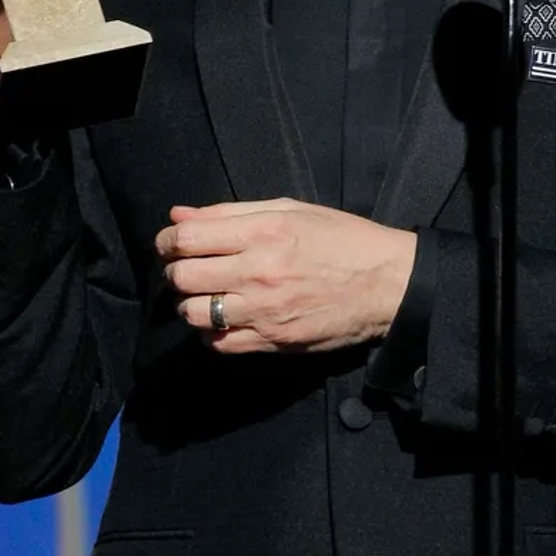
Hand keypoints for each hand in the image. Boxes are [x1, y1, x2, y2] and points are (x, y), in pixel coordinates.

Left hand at [156, 198, 415, 355]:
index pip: (187, 239)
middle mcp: (259, 272)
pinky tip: (223, 320)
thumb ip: (230, 212)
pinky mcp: (273, 342)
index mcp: (263, 232)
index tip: (170, 243)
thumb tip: (179, 215)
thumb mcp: (290, 211)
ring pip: (195, 313)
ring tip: (205, 296)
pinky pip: (220, 344)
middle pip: (183, 277)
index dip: (167, 240)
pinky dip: (211, 333)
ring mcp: (264, 311)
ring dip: (190, 304)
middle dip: (175, 272)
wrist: (388, 285)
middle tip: (186, 270)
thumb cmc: (343, 240)